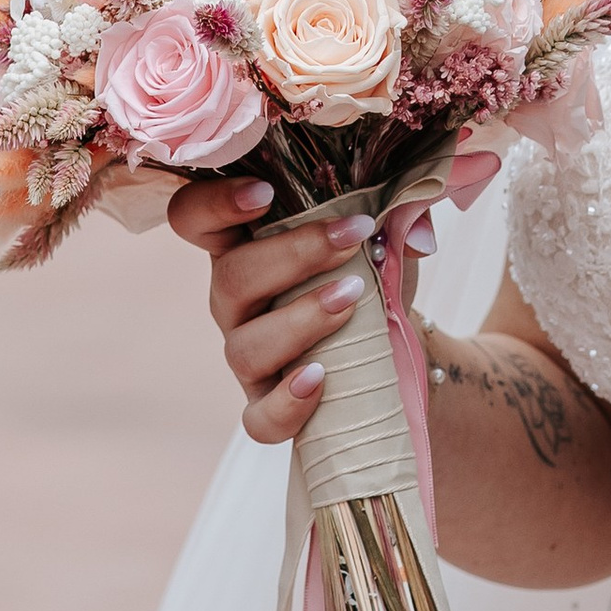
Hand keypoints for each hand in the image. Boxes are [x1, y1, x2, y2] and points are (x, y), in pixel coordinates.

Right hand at [167, 177, 379, 442]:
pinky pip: (259, 417)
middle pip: (231, 278)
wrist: (396, 344)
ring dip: (301, 319)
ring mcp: (248, 355)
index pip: (194, 218)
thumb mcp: (382, 234)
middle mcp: (234, 301)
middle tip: (352, 238)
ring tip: (353, 299)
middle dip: (294, 254)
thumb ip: (396, 215)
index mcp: (245, 246)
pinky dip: (287, 401)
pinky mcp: (268, 405)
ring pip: (246, 346)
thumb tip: (415, 231)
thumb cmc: (370, 273)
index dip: (213, 203)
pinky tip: (321, 378)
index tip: (264, 192)